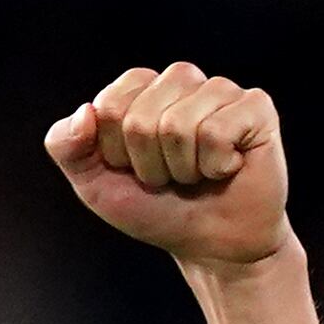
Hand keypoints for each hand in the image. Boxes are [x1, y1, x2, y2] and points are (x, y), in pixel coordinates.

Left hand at [43, 62, 292, 268]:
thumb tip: (85, 111)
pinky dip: (215, 166)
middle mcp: (180, 80)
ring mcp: (220, 90)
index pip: (108, 106)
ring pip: (178, 126)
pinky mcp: (256, 107)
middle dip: (148, 165)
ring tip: (195, 174)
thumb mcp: (94, 184)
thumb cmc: (153, 208)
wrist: (209, 243)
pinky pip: (217, 132)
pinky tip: (225, 169)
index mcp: (139, 89)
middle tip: (169, 178)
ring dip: (181, 168)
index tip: (133, 169)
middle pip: (140, 119)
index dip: (115, 153)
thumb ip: (67, 146)